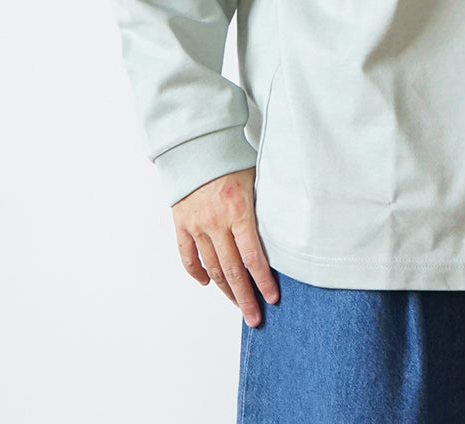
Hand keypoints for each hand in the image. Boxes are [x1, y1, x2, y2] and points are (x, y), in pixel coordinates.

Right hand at [171, 167, 278, 326]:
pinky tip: (208, 284)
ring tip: (238, 306)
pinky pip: (187, 256)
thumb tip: (283, 232)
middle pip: (232, 271)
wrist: (197, 147)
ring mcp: (196, 226)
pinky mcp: (181, 224)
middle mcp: (216, 223)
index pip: (253, 256)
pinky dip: (197, 273)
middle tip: (255, 318)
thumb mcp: (257, 180)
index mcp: (239, 211)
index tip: (273, 298)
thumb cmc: (233, 161)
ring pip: (211, 268)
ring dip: (225, 290)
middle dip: (245, 298)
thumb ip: (264, 208)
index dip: (263, 281)